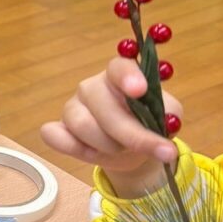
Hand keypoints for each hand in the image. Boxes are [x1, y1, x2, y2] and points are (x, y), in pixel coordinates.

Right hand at [40, 58, 181, 194]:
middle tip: (159, 152)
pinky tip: (92, 153)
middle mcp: (92, 87)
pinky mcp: (58, 127)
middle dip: (133, 136)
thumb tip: (166, 122)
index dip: (128, 77)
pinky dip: (73, 148)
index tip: (140, 90)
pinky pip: (54, 136)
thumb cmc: (147, 124)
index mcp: (119, 76)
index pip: (119, 68)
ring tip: (122, 150)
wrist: (130, 149)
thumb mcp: (167, 116)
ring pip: (83, 126)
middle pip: (104, 109)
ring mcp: (72, 106)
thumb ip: (168, 114)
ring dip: (109, 146)